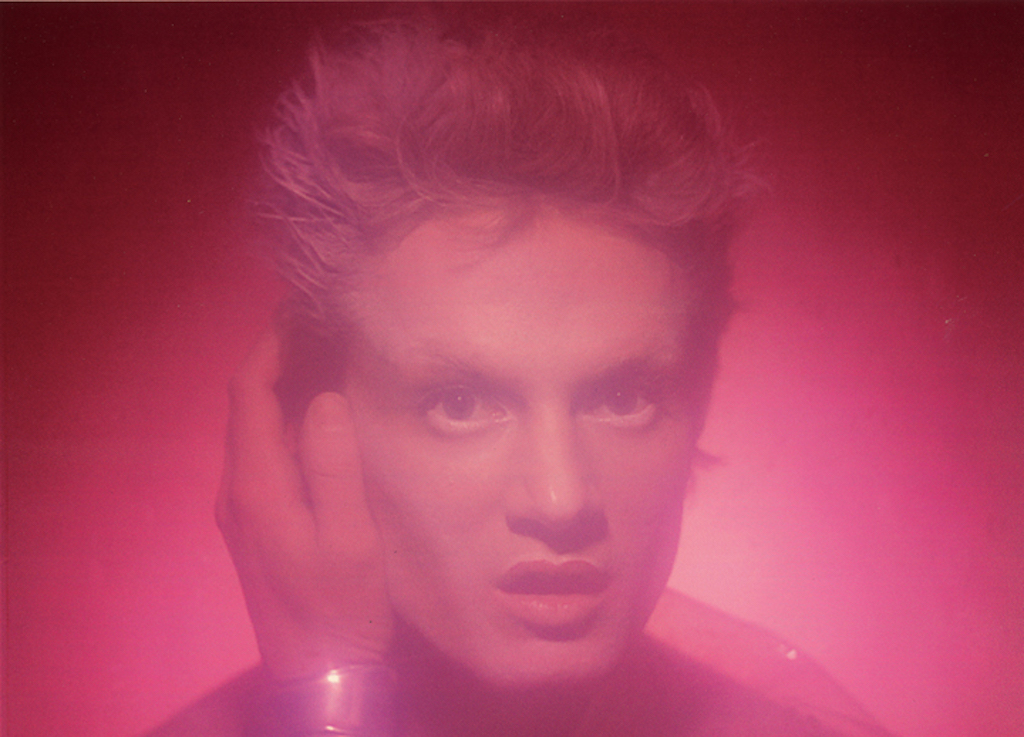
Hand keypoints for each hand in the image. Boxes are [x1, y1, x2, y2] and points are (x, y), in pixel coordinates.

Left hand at [216, 329, 391, 679]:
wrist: (322, 674)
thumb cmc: (343, 607)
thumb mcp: (351, 538)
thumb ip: (335, 464)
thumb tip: (325, 397)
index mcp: (256, 485)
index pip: (249, 393)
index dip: (272, 344)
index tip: (305, 309)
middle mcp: (237, 489)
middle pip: (246, 404)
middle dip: (279, 356)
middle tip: (324, 322)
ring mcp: (241, 507)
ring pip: (253, 427)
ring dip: (283, 385)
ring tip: (328, 353)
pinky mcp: (255, 521)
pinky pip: (263, 450)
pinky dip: (286, 417)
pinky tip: (321, 412)